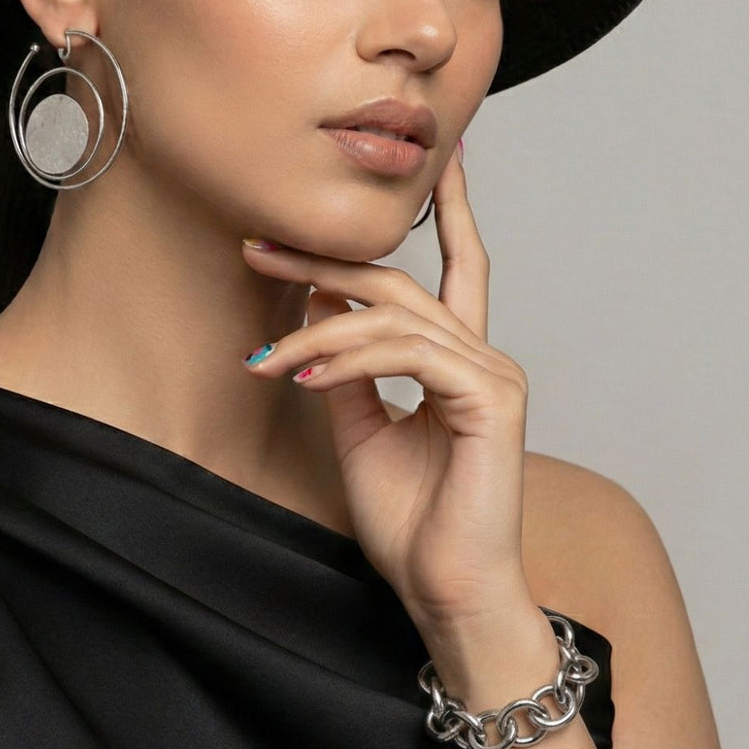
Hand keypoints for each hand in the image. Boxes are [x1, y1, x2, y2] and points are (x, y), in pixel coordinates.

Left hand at [240, 144, 533, 631]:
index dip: (448, 209)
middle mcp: (481, 355)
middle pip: (397, 282)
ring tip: (264, 362)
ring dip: (315, 333)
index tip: (435, 158)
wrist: (444, 591)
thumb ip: (346, 369)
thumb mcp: (359, 429)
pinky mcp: (491, 398)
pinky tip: (304, 379)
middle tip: (255, 246)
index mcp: (457, 360)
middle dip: (323, 261)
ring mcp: (492, 373)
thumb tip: (317, 310)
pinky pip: (407, 354)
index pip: (455, 267)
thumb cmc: (410, 519)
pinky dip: (348, 359)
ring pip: (392, 317)